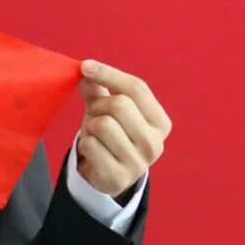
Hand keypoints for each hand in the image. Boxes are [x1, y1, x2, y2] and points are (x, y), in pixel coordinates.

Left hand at [77, 59, 171, 199]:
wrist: (107, 173)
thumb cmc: (111, 133)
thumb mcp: (106, 108)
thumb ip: (97, 88)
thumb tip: (86, 69)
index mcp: (160, 122)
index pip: (138, 88)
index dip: (109, 74)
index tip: (85, 66)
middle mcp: (155, 143)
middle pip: (120, 105)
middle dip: (98, 106)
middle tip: (96, 116)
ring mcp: (139, 163)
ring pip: (103, 125)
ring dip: (90, 126)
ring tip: (95, 135)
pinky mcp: (119, 177)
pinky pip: (91, 146)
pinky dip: (84, 145)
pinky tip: (93, 152)